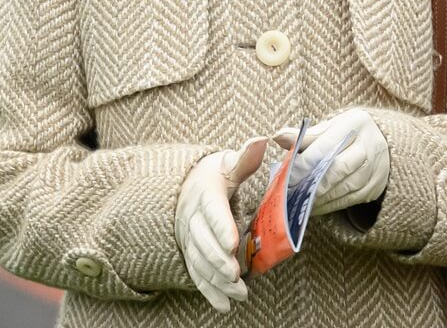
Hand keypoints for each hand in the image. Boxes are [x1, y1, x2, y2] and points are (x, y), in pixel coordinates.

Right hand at [174, 135, 267, 311]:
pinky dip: (208, 290)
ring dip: (217, 279)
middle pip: (203, 240)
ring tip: (238, 293)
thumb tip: (261, 139)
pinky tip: (223, 306)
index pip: (212, 209)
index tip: (232, 242)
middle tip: (237, 274)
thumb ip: (245, 157)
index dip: (221, 226)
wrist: (184, 187)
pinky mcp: (190, 252)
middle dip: (219, 259)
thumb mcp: (227, 163)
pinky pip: (196, 273)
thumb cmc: (214, 175)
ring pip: (199, 260)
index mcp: (206, 192)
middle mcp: (193, 216)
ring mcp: (189, 237)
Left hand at [271, 108, 388, 216]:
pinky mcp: (372, 189)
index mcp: (354, 125)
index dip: (305, 162)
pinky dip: (328, 206)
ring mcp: (373, 170)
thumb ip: (306, 135)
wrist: (385, 144)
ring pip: (342, 188)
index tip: (286, 174)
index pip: (325, 146)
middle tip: (288, 192)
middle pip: (336, 169)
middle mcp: (366, 147)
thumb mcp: (331, 126)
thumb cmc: (348, 133)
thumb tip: (278, 136)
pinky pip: (347, 201)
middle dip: (310, 183)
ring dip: (317, 198)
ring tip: (295, 202)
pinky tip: (311, 207)